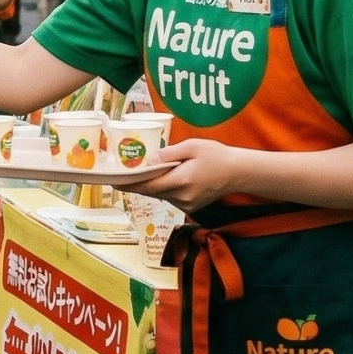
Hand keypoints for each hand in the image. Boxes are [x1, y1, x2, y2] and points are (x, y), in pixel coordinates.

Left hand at [124, 137, 244, 212]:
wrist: (238, 173)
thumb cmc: (216, 155)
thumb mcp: (191, 147)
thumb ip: (168, 154)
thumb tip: (148, 160)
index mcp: (181, 181)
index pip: (148, 186)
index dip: (129, 185)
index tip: (114, 183)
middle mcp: (182, 197)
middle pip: (152, 192)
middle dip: (136, 184)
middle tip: (121, 176)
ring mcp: (187, 204)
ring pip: (160, 195)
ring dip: (151, 185)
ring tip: (141, 173)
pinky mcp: (191, 206)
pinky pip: (170, 197)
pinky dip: (164, 188)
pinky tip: (164, 177)